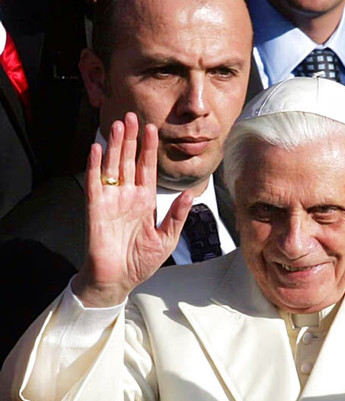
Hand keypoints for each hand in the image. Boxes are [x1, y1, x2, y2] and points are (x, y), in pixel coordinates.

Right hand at [72, 113, 192, 306]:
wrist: (118, 279)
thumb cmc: (140, 261)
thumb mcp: (167, 238)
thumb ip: (176, 215)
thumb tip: (189, 194)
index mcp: (145, 201)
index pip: (148, 168)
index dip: (150, 149)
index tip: (153, 129)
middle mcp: (127, 196)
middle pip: (129, 161)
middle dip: (131, 138)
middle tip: (132, 115)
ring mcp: (111, 200)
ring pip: (113, 166)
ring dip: (115, 146)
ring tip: (118, 125)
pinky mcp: (96, 209)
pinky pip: (95, 183)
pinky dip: (96, 166)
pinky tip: (98, 149)